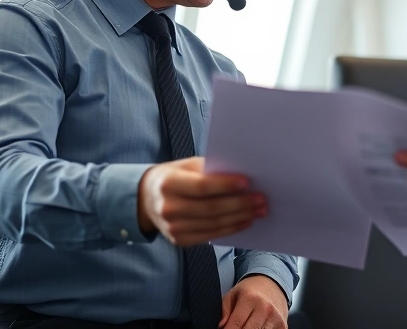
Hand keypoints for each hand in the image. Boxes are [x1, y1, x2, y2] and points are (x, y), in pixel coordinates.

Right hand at [137, 157, 266, 245]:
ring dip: (240, 218)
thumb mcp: (186, 166)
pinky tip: (245, 221)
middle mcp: (168, 208)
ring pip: (213, 224)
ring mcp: (173, 228)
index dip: (225, 185)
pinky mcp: (179, 241)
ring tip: (259, 211)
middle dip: (240, 204)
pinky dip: (230, 229)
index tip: (247, 182)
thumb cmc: (173, 177)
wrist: (146, 200)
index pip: (201, 186)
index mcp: (168, 183)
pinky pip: (210, 235)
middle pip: (211, 209)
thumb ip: (209, 169)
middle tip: (261, 199)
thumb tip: (241, 175)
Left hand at [219, 274, 287, 328]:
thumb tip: (221, 327)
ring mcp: (276, 319)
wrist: (273, 284)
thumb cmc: (250, 291)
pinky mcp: (283, 326)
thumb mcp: (233, 294)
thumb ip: (224, 311)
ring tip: (245, 325)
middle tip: (235, 327)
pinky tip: (257, 327)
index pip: (235, 324)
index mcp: (250, 299)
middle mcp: (265, 308)